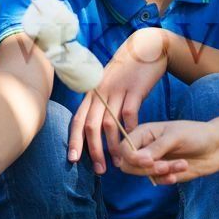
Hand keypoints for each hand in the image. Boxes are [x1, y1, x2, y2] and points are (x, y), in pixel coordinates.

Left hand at [68, 27, 168, 172]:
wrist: (146, 48)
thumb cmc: (125, 71)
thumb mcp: (107, 85)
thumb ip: (100, 104)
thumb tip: (93, 127)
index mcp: (91, 94)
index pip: (77, 120)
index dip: (74, 140)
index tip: (72, 160)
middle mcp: (100, 93)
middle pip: (91, 126)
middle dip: (93, 150)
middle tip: (99, 170)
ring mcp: (116, 90)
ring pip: (110, 123)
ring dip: (114, 145)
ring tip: (119, 161)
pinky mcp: (134, 89)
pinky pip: (131, 113)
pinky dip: (131, 129)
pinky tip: (134, 140)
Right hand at [118, 107, 218, 183]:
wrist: (216, 147)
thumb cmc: (195, 134)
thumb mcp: (175, 136)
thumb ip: (157, 147)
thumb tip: (139, 158)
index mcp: (142, 133)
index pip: (124, 148)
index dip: (132, 157)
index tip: (149, 160)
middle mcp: (143, 148)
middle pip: (128, 164)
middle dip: (146, 168)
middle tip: (164, 166)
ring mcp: (152, 161)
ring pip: (142, 174)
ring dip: (161, 172)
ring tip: (180, 165)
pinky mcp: (162, 173)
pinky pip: (155, 180)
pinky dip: (167, 179)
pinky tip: (180, 171)